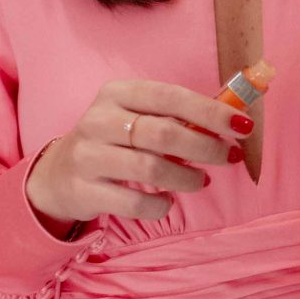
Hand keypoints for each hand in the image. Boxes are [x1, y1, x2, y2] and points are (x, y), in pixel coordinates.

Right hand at [24, 78, 248, 233]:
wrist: (57, 175)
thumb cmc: (112, 142)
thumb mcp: (135, 118)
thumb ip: (175, 116)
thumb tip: (234, 120)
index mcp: (116, 94)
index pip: (170, 96)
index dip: (210, 110)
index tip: (242, 125)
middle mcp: (98, 120)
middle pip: (163, 133)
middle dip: (205, 147)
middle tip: (228, 156)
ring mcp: (88, 156)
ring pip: (151, 168)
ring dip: (186, 177)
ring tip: (200, 180)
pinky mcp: (83, 190)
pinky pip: (134, 202)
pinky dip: (159, 204)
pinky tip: (166, 201)